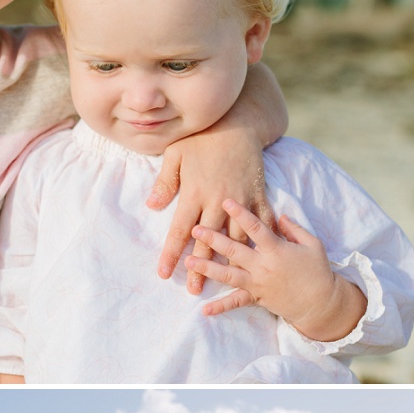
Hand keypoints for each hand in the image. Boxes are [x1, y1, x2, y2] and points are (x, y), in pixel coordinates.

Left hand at [149, 141, 274, 295]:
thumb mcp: (175, 154)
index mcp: (195, 192)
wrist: (237, 122)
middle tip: (194, 290)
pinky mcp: (257, 194)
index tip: (164, 274)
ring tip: (226, 280)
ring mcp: (240, 199)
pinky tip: (261, 258)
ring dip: (230, 260)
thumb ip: (165, 182)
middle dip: (200, 267)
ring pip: (236, 237)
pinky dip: (261, 240)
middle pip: (207, 241)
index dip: (171, 253)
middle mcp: (217, 200)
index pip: (179, 230)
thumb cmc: (202, 138)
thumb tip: (152, 206)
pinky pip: (261, 221)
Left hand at [192, 199, 365, 340]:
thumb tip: (278, 215)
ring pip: (228, 275)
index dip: (240, 213)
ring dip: (207, 267)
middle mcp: (263, 266)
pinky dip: (220, 307)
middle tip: (195, 229)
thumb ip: (294, 228)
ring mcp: (258, 284)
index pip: (255, 227)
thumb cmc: (318, 270)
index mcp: (277, 249)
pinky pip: (236, 303)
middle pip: (234, 250)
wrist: (320, 303)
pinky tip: (204, 310)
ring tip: (189, 261)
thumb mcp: (312, 243)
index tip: (225, 200)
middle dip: (213, 238)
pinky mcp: (257, 298)